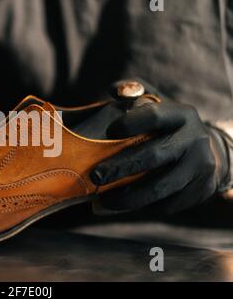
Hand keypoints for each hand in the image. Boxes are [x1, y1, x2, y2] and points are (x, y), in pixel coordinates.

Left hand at [91, 87, 229, 213]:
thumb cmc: (164, 126)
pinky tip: (121, 207)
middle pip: (154, 156)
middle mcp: (195, 139)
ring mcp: (201, 167)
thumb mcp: (153, 104)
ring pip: (160, 187)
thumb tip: (115, 90)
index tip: (108, 131)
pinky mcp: (202, 190)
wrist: (204, 150)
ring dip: (127, 198)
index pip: (154, 116)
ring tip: (101, 202)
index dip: (131, 123)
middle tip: (95, 176)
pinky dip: (141, 208)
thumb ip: (132, 93)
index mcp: (180, 115)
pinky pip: (168, 204)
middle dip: (120, 168)